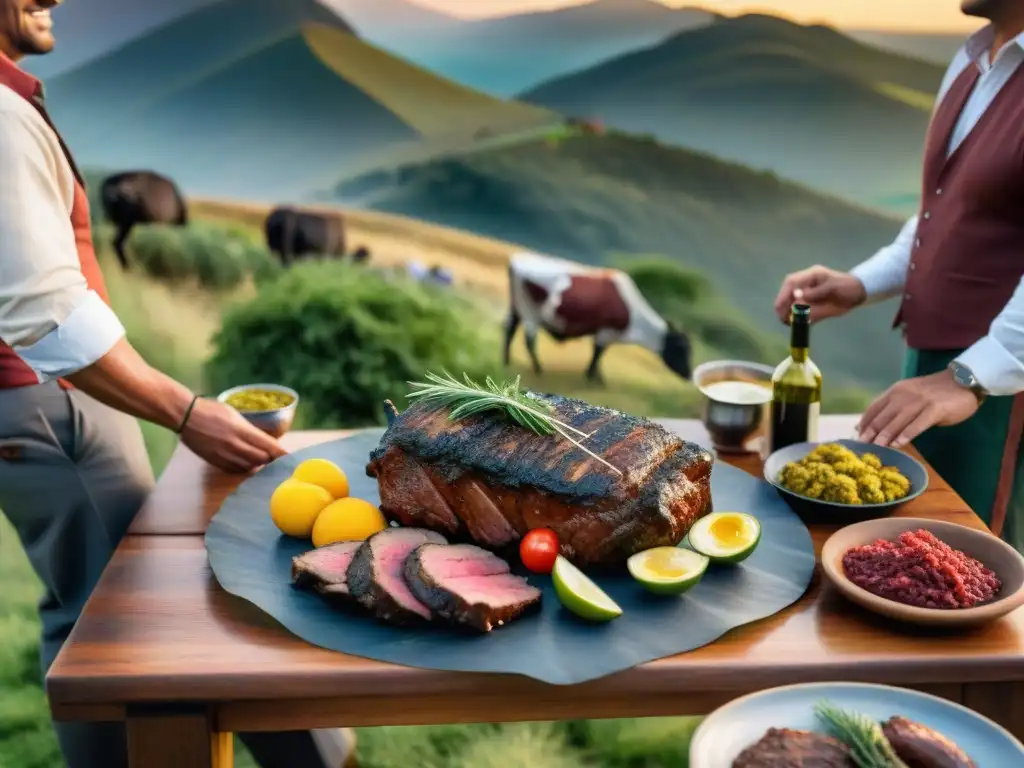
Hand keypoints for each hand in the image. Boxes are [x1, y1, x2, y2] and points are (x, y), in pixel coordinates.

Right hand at [180, 398, 287, 472]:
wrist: (185, 415)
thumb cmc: (211, 410)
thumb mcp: (235, 415)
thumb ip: (249, 430)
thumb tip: (263, 442)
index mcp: (241, 430)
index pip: (268, 446)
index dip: (281, 453)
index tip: (290, 458)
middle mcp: (234, 444)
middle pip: (261, 459)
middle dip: (270, 459)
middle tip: (275, 458)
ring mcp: (224, 455)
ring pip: (249, 467)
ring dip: (257, 464)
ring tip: (260, 460)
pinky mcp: (214, 461)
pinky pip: (234, 470)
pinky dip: (243, 468)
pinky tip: (244, 462)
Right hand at [773, 265, 866, 323]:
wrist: (858, 293)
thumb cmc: (847, 287)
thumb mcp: (833, 287)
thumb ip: (816, 293)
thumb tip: (798, 298)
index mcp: (810, 276)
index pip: (791, 283)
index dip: (783, 295)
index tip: (780, 308)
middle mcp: (804, 285)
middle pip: (786, 295)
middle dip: (783, 308)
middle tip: (785, 320)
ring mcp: (805, 295)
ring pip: (790, 306)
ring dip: (788, 316)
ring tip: (792, 324)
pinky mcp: (810, 306)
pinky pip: (800, 315)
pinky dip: (798, 321)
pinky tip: (800, 325)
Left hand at [857, 370, 980, 447]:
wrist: (964, 381)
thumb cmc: (936, 392)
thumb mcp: (911, 394)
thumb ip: (896, 407)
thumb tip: (879, 426)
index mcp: (896, 391)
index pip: (875, 407)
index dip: (865, 421)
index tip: (858, 434)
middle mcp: (905, 395)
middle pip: (883, 415)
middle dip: (872, 431)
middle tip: (863, 445)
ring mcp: (920, 401)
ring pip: (898, 420)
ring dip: (885, 435)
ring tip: (877, 447)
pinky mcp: (935, 409)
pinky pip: (917, 424)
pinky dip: (906, 434)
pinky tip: (898, 444)